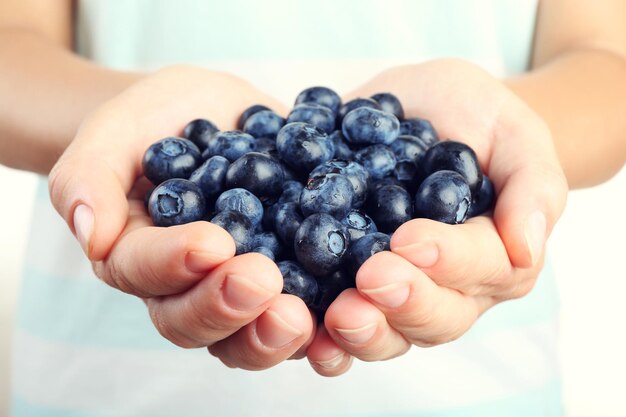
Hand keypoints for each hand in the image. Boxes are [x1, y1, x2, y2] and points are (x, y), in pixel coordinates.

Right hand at [48, 66, 315, 369]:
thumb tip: (92, 235)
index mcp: (139, 256)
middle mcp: (187, 286)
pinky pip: (304, 311)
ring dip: (272, 333)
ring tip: (301, 314)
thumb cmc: (155, 120)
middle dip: (228, 306)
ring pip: (248, 334)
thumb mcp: (116, 131)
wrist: (211, 115)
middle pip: (197, 320)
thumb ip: (89, 177)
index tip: (213, 242)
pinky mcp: (289, 278)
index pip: (146, 273)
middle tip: (263, 280)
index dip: (176, 264)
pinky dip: (324, 319)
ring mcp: (239, 289)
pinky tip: (346, 309)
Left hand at [306, 59, 567, 374]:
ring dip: (359, 330)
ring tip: (333, 316)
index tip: (410, 240)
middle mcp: (444, 287)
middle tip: (370, 280)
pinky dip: (314, 326)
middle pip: (431, 318)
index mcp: (492, 258)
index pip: (478, 269)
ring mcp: (393, 289)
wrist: (420, 108)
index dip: (447, 260)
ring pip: (384, 331)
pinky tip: (292, 317)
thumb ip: (533, 186)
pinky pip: (330, 312)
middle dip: (402, 303)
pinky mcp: (344, 279)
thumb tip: (528, 249)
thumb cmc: (477, 119)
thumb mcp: (514, 133)